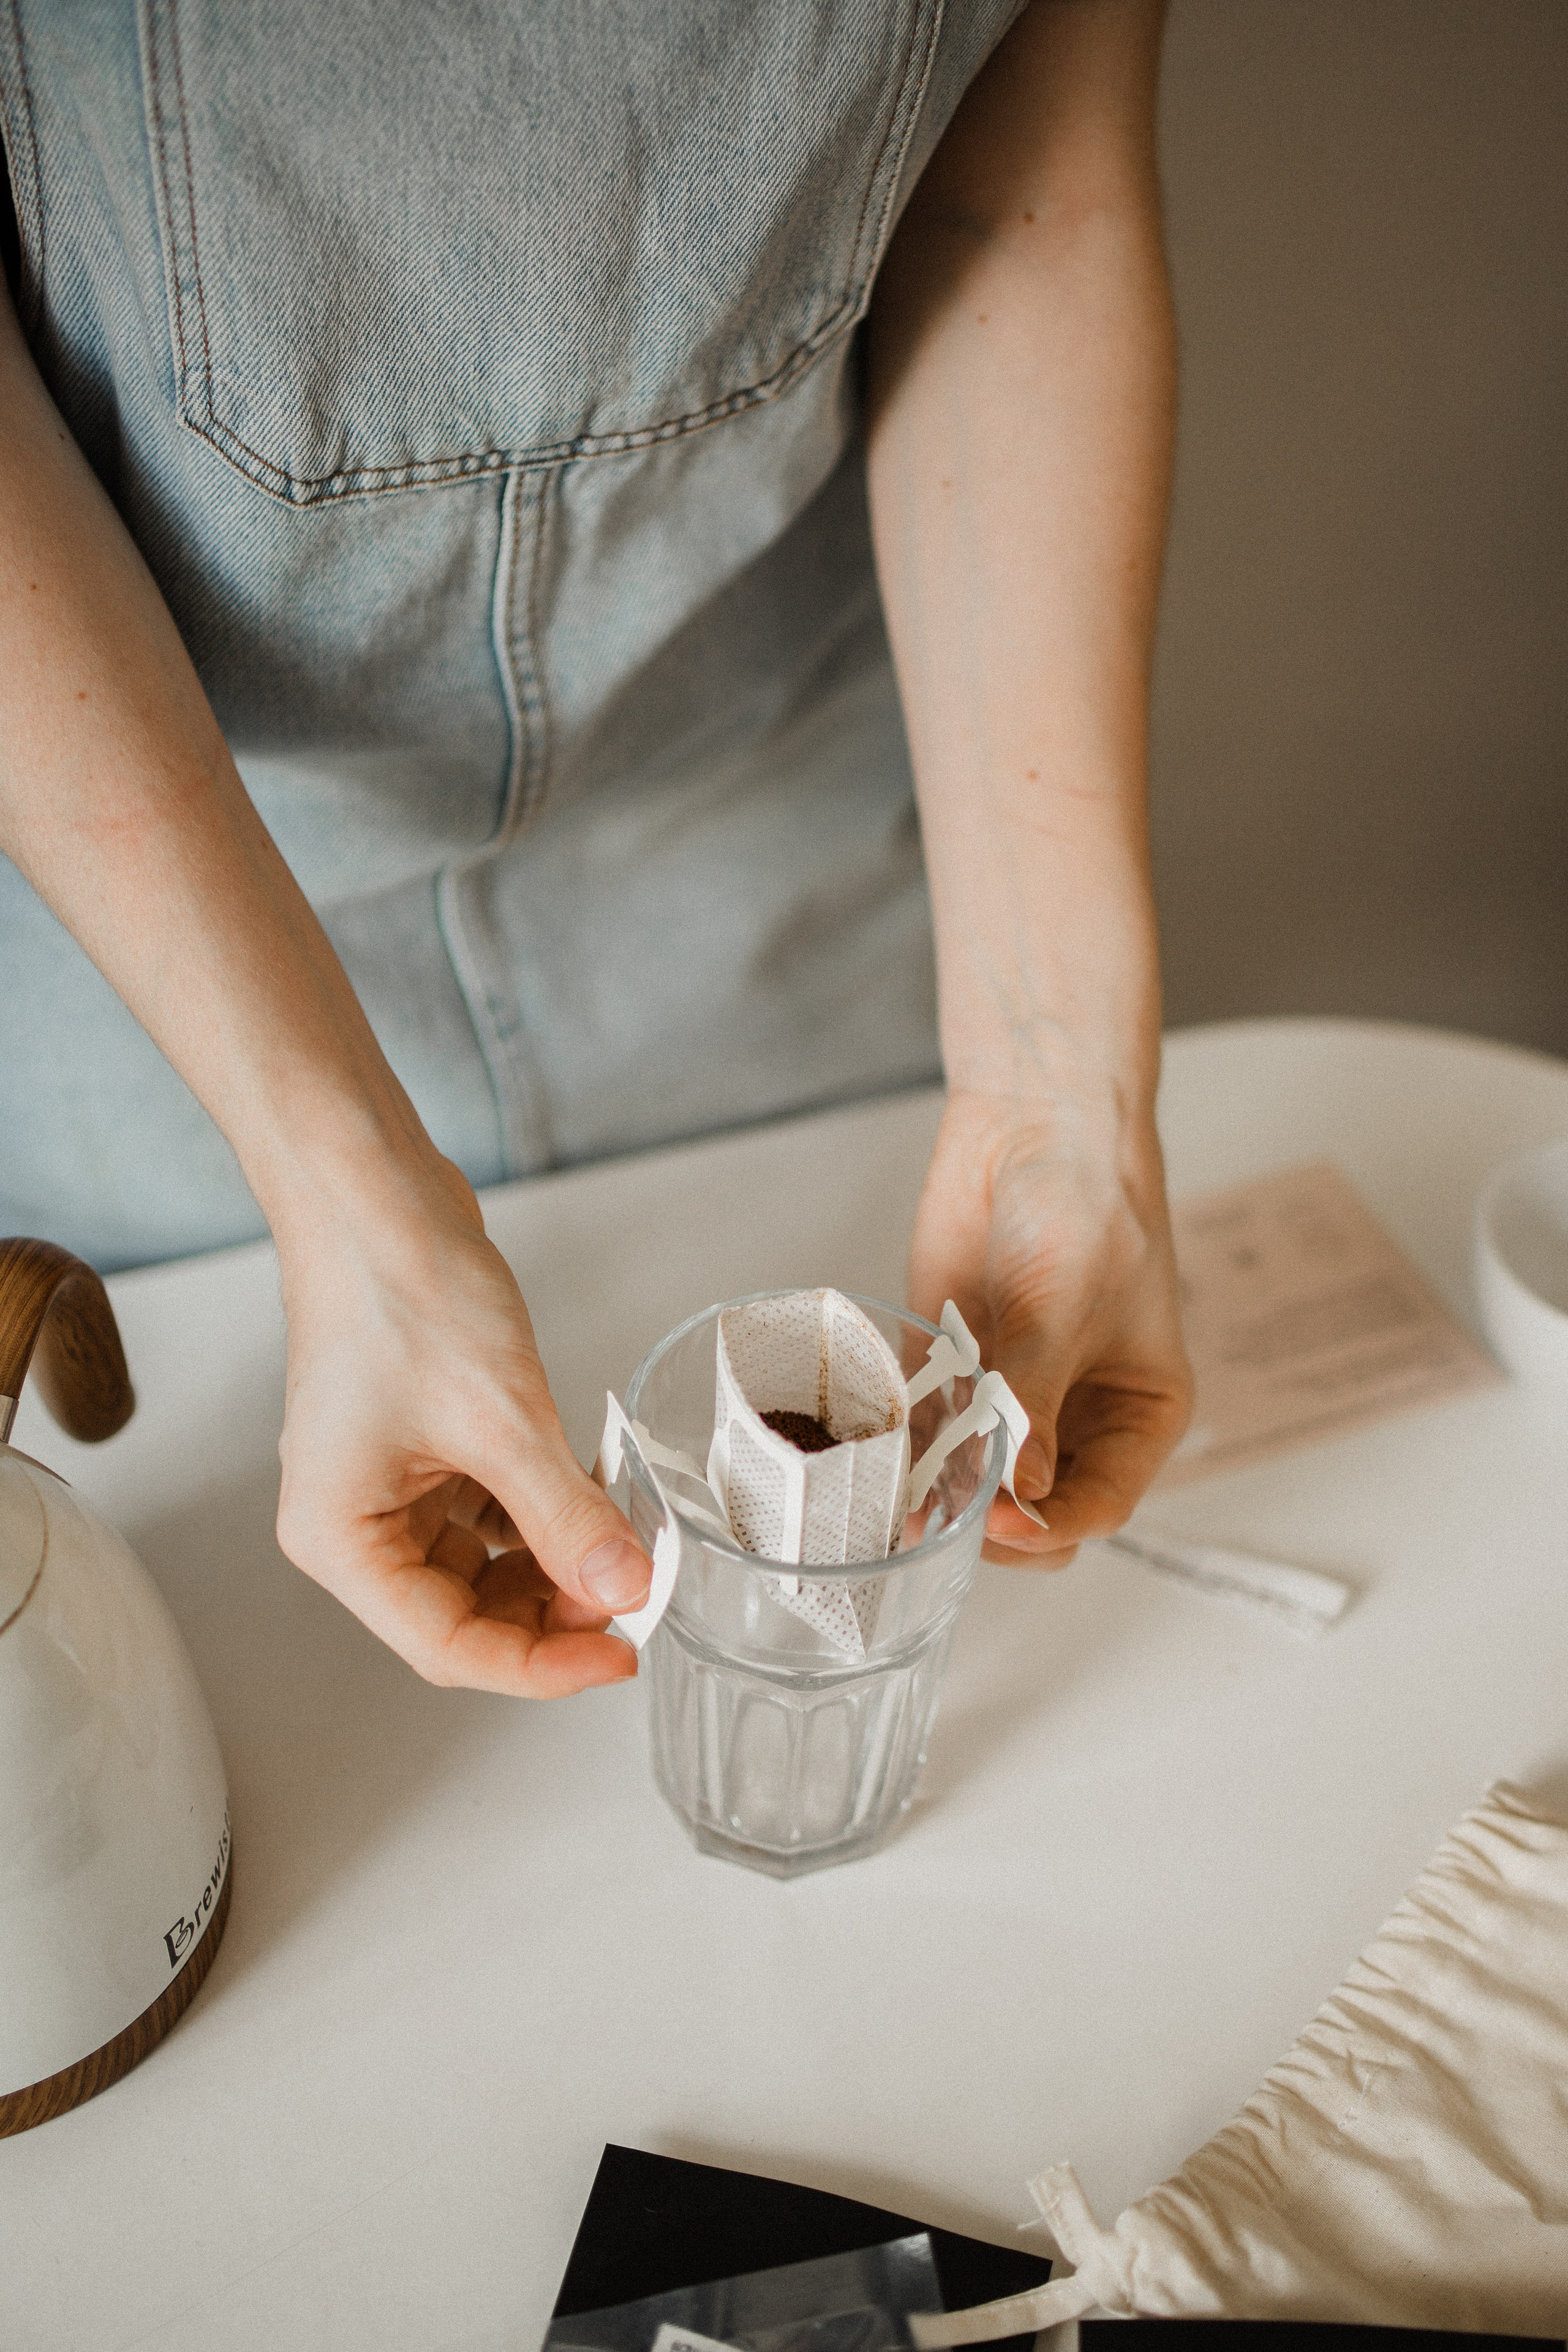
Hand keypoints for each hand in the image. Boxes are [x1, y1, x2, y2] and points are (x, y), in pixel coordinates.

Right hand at [273, 1156, 650, 1694]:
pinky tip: (599, 1492)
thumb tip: (626, 1587)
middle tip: (635, 1586)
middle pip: (466, 1614)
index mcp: (340, 1539)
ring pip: (486, 1567)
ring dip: (556, 1562)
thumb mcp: (501, 1419)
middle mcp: (355, 1523)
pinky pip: (492, 1511)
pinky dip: (546, 1512)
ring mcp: (389, 1485)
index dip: (541, 1666)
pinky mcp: (425, 1447)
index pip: (447, 1647)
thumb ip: (566, 1517)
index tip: (620, 1655)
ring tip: (627, 1537)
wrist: (373, 1192)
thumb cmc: (400, 1290)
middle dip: (554, 1611)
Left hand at [909, 1085, 1190, 1563]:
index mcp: (1136, 1415)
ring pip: (972, 1486)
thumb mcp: (1067, 1308)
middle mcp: (1073, 1420)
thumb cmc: (1088, 1205)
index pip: (1099, 1506)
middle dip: (990, 1524)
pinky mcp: (951, 1372)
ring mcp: (1009, 1400)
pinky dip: (903, 1452)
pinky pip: (925, 1435)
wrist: (1033, 1125)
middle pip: (1033, 1513)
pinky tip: (879, 1459)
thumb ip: (1034, 1398)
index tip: (1002, 1525)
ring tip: (899, 1501)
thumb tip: (1018, 1489)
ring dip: (937, 1497)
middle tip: (945, 1510)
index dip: (1051, 1527)